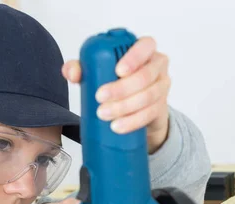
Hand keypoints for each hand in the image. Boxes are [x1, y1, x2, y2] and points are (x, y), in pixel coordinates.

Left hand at [62, 36, 170, 153]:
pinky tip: (118, 126)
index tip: (117, 71)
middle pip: (145, 75)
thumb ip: (83, 69)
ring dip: (124, 107)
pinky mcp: (160, 107)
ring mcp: (162, 87)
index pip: (145, 46)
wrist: (135, 106)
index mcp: (145, 50)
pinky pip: (149, 114)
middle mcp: (157, 66)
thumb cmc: (118, 82)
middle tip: (100, 97)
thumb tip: (72, 72)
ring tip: (104, 114)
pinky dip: (132, 121)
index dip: (134, 58)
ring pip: (148, 96)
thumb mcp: (100, 72)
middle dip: (121, 89)